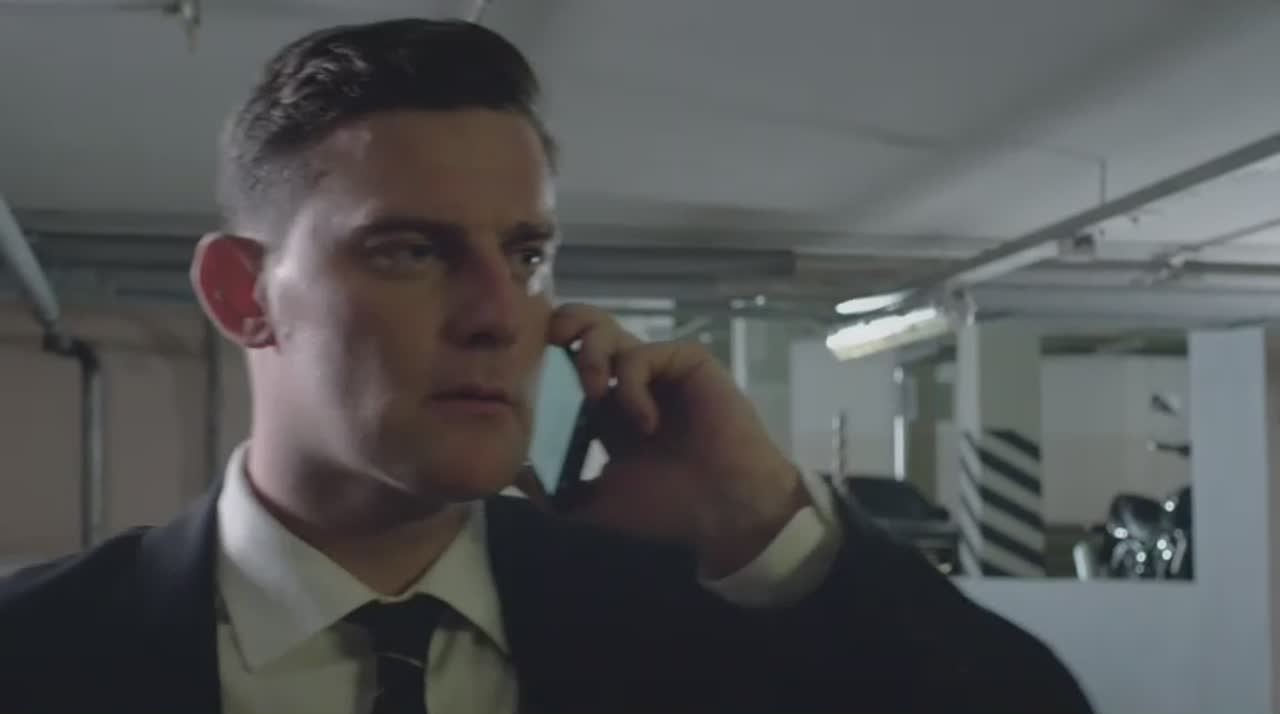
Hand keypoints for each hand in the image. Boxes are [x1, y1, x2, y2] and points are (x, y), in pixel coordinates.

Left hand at [536, 303, 810, 576]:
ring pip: (608, 329)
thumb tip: (512, 472)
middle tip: (546, 347)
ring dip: (590, 354)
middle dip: (559, 327)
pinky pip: (644, 354)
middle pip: (582, 331)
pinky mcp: (686, 362)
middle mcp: (627, 383)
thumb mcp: (596, 503)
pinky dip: (632, 385)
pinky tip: (644, 422)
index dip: (541, 367)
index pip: (563, 369)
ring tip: (591, 392)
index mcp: (605, 412)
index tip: (521, 382)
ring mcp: (657, 370)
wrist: (724, 514)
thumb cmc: (668, 508)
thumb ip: (555, 489)